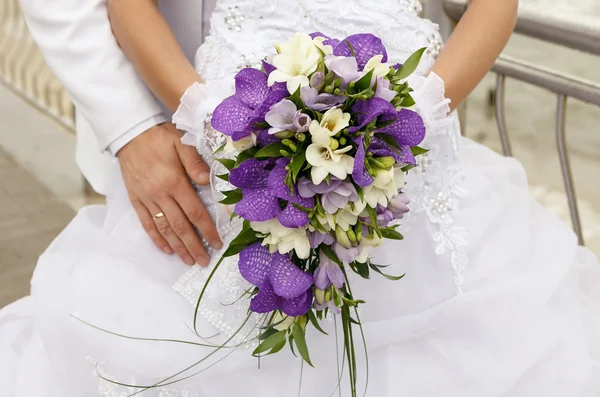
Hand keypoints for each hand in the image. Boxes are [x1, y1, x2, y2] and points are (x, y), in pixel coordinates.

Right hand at [117, 122, 221, 265]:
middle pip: (180, 227)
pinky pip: (147, 223)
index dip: (207, 230)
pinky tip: (166, 249)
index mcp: (175, 182)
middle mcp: (160, 195)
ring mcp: (147, 199)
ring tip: (188, 260)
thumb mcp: (181, 143)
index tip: (216, 243)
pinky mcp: (136, 200)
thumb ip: (195, 163)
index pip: (195, 212)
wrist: (130, 133)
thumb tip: (209, 181)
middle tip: (204, 261)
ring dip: (177, 247)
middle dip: (193, 246)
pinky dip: (156, 238)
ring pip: (164, 229)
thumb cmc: (159, 137)